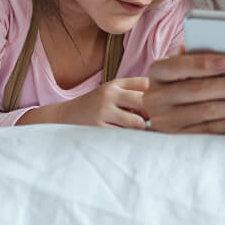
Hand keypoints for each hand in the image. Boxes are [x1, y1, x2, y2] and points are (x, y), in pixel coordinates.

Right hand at [18, 77, 149, 129]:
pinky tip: (125, 140)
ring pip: (137, 123)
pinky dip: (129, 140)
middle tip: (153, 122)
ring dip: (141, 130)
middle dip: (152, 114)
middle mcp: (109, 95)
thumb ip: (134, 91)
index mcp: (115, 84)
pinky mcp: (97, 130)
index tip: (161, 105)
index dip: (157, 95)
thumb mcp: (110, 92)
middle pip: (145, 102)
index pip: (146, 84)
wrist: (60, 120)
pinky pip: (124, 136)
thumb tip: (164, 97)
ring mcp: (102, 113)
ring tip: (137, 132)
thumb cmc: (94, 106)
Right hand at [143, 51, 224, 133]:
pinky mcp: (179, 137)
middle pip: (197, 91)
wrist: (156, 108)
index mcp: (157, 72)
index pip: (178, 66)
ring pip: (206, 112)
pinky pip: (209, 129)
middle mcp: (157, 97)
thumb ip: (196, 57)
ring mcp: (167, 120)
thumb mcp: (179, 65)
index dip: (202, 64)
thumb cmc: (177, 79)